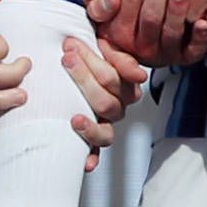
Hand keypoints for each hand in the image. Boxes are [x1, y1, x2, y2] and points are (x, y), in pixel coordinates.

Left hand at [62, 32, 147, 151]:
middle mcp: (118, 106)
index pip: (112, 77)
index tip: (71, 46)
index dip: (92, 61)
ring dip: (89, 127)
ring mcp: (105, 124)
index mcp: (125, 86)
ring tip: (74, 119)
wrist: (73, 56)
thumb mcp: (106, 44)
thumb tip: (139, 76)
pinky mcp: (93, 138)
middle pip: (105, 102)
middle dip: (83, 79)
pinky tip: (86, 163)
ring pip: (104, 132)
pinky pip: (96, 151)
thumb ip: (120, 55)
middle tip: (67, 61)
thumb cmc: (89, 52)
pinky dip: (91, 158)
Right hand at [96, 0, 206, 67]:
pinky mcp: (187, 58)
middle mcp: (144, 47)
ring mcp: (166, 53)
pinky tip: (203, 23)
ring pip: (171, 31)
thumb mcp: (105, 19)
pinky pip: (195, 49)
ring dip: (177, 9)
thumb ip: (101, 9)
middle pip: (151, 16)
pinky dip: (200, 36)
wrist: (142, 56)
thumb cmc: (128, 27)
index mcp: (122, 35)